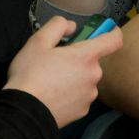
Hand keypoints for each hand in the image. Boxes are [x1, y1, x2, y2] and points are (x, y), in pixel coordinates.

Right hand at [5, 15, 122, 127]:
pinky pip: (80, 95)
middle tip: (56, 61)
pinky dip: (71, 93)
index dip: (112, 31)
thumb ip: (58, 26)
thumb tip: (72, 27)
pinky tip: (54, 96)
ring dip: (75, 76)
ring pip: (86, 78)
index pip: (113, 40)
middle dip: (78, 58)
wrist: (24, 112)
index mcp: (86, 56)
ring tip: (52, 81)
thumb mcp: (38, 41)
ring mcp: (90, 95)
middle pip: (92, 60)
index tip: (106, 29)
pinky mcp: (83, 111)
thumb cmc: (31, 73)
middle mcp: (94, 75)